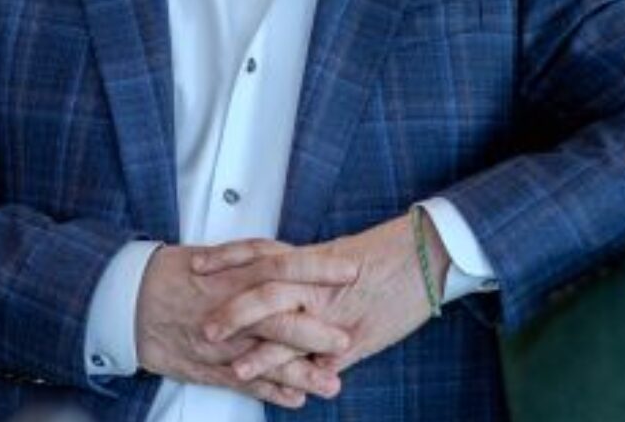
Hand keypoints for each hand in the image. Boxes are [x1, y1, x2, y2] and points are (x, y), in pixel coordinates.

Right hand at [135, 242, 357, 408]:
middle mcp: (229, 305)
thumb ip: (254, 261)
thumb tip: (294, 261)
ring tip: (331, 384)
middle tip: (345, 340)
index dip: (317, 269)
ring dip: (299, 373)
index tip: (350, 271)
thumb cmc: (174, 272)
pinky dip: (270, 391)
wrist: (129, 299)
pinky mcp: (206, 366)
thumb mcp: (217, 255)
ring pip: (264, 358)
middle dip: (314, 332)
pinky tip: (296, 398)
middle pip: (277, 318)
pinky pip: (242, 381)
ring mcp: (219, 340)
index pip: (283, 265)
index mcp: (234, 271)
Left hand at [192, 213, 450, 383]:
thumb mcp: (347, 262)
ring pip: (277, 315)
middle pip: (261, 283)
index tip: (198, 263)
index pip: (261, 251)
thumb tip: (294, 289)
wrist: (427, 254)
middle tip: (197, 315)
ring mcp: (330, 304)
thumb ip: (317, 278)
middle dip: (226, 301)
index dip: (228, 256)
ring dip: (242, 332)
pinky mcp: (347, 332)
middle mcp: (316, 278)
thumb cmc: (392, 257)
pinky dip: (277, 362)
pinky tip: (255, 374)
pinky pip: (305, 349)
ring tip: (213, 344)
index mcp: (314, 258)